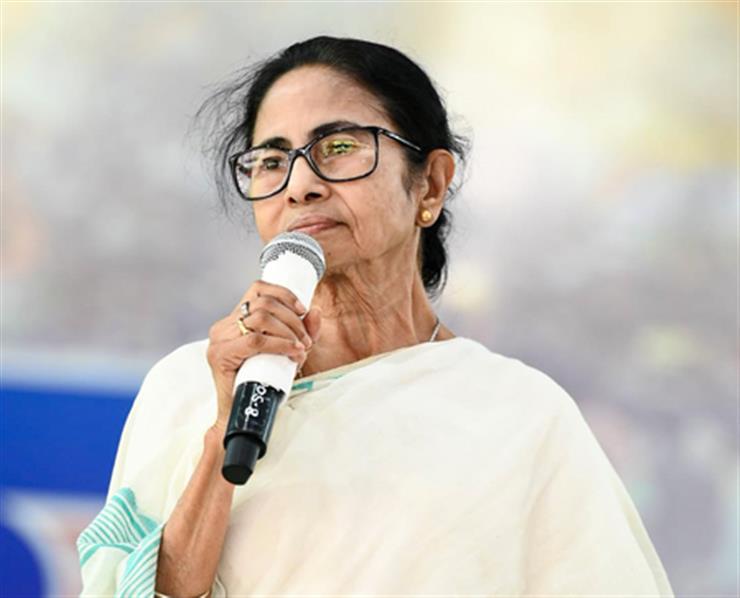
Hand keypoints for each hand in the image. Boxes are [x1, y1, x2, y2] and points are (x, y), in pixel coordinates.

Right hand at [207, 281, 321, 428]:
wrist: (240, 415)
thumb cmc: (261, 383)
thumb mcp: (287, 352)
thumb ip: (301, 332)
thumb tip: (315, 311)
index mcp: (234, 320)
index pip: (258, 289)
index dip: (284, 294)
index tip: (303, 309)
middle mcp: (223, 326)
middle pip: (264, 303)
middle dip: (293, 320)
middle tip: (306, 341)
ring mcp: (219, 339)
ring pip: (261, 318)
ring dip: (289, 332)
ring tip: (300, 350)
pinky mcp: (220, 355)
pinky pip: (255, 340)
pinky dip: (280, 344)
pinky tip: (293, 352)